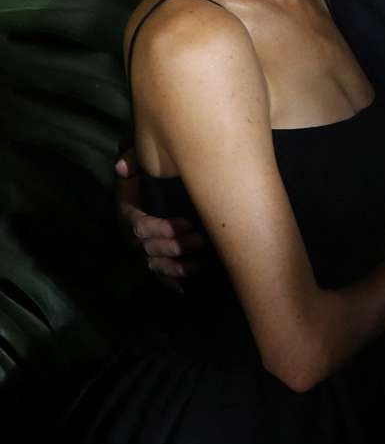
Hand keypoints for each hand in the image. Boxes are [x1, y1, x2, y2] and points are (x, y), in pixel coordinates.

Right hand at [114, 150, 205, 287]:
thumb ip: (133, 160)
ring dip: (178, 266)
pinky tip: (188, 284)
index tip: (186, 223)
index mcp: (130, 213)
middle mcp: (135, 236)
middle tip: (201, 239)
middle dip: (176, 247)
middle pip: (150, 249)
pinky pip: (161, 277)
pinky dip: (173, 282)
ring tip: (202, 261)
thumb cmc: (152, 175)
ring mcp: (145, 251)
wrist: (159, 188)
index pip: (140, 226)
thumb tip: (123, 166)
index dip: (162, 228)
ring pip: (157, 266)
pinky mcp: (157, 261)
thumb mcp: (143, 163)